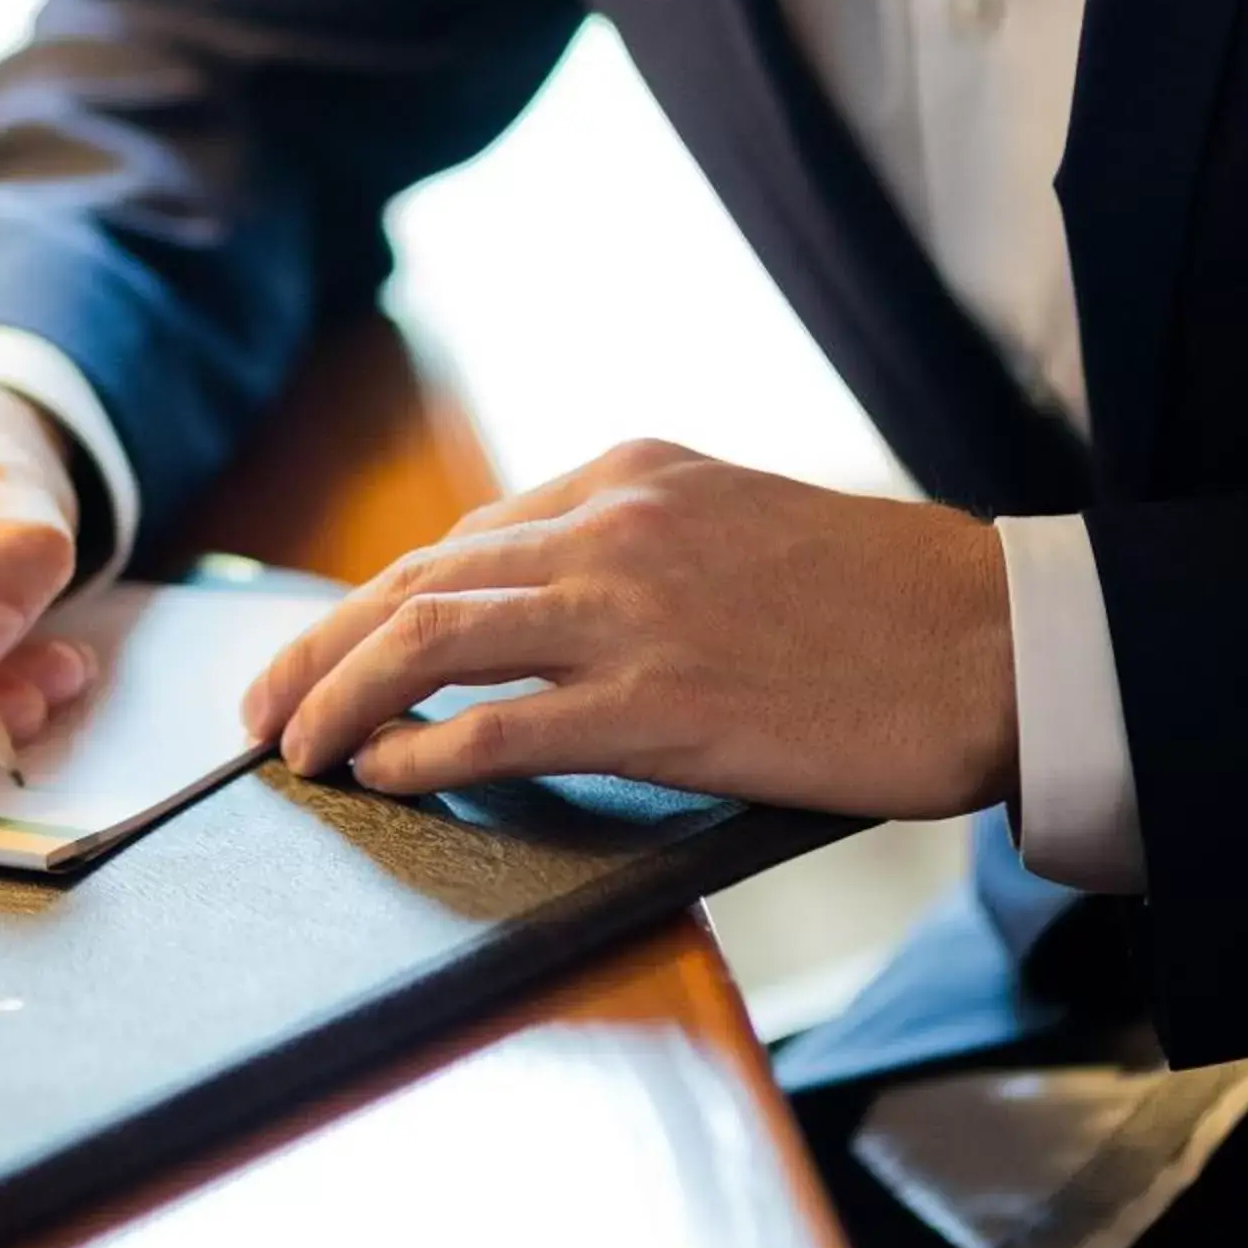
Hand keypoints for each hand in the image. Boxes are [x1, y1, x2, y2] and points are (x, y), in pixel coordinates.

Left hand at [241, 439, 1016, 820]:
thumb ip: (629, 545)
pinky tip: (380, 774)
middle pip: (419, 581)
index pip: (461, 541)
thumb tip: (529, 608)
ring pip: (433, 638)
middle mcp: (610, 524)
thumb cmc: (874, 598)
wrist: (988, 638)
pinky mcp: (660, 701)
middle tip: (259, 711)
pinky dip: (423, 749)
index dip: (373, 606)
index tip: (323, 653)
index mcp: (626, 474)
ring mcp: (630, 609)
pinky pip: (502, 722)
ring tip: (290, 748)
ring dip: (340, 695)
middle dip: (320, 647)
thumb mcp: (731, 521)